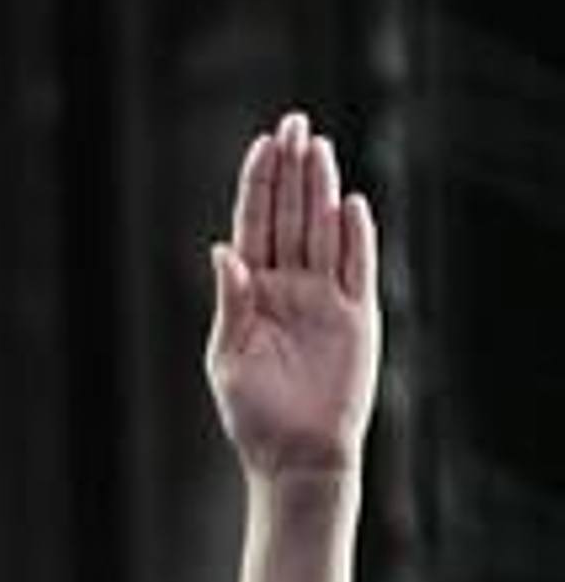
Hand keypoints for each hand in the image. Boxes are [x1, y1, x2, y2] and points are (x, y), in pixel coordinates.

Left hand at [206, 113, 380, 481]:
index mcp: (252, 294)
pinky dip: (356, 237)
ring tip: (319, 148)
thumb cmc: (254, 417)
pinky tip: (350, 205)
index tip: (262, 144)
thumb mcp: (229, 359)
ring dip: (321, 190)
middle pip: (291, 216)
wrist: (296, 457)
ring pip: (324, 230)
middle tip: (294, 123)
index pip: (256, 226)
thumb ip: (230, 304)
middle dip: (292, 171)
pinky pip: (357, 267)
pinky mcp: (357, 317)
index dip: (260, 185)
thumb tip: (223, 251)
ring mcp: (325, 299)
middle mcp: (290, 288)